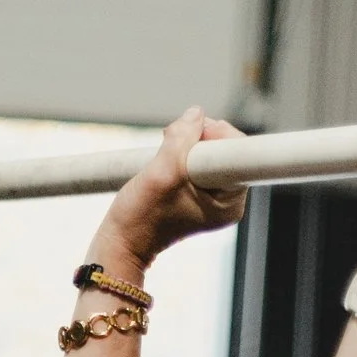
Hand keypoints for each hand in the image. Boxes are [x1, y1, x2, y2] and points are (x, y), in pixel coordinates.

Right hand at [92, 105, 247, 278]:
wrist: (120, 243)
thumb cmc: (140, 219)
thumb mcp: (161, 173)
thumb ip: (181, 139)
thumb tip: (196, 113)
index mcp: (230, 202)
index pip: (236, 149)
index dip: (214, 132)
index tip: (190, 134)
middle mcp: (228, 200)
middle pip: (223, 147)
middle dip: (196, 137)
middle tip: (168, 140)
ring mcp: (214, 197)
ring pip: (207, 151)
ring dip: (184, 144)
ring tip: (161, 156)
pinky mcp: (198, 192)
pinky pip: (196, 159)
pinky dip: (179, 153)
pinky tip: (163, 161)